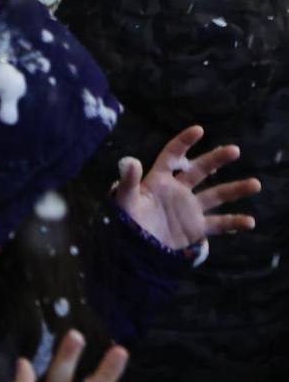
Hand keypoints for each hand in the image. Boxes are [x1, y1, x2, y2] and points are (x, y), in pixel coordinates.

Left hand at [114, 124, 258, 250]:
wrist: (134, 251)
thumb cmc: (126, 222)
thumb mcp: (125, 200)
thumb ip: (128, 181)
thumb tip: (129, 161)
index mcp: (159, 180)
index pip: (172, 155)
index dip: (184, 142)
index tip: (199, 130)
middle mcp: (177, 190)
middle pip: (200, 170)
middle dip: (216, 159)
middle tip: (234, 150)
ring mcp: (189, 208)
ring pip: (216, 195)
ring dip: (236, 189)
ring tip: (255, 184)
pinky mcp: (196, 227)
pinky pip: (219, 223)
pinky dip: (235, 222)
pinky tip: (250, 222)